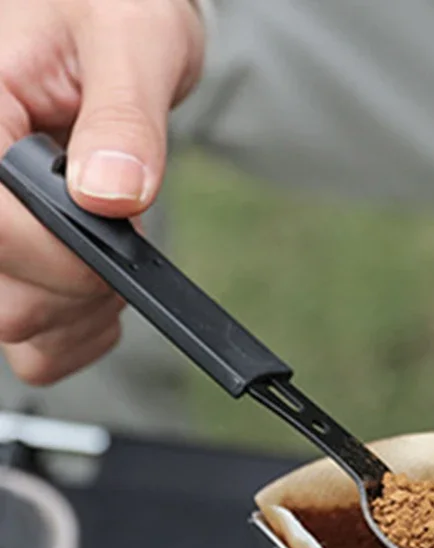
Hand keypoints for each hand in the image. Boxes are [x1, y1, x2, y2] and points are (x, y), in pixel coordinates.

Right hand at [0, 0, 203, 385]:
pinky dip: (75, 333)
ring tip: (116, 258)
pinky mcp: (12, 258)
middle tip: (126, 239)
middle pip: (2, 294)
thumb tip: (111, 194)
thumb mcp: (130, 39)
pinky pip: (30, 338)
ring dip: (79, 313)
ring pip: (12, 322)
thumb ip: (122, 118)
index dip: (59, 257)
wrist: (115, 22)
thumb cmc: (112, 10)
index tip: (119, 246)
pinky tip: (103, 295)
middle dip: (78, 287)